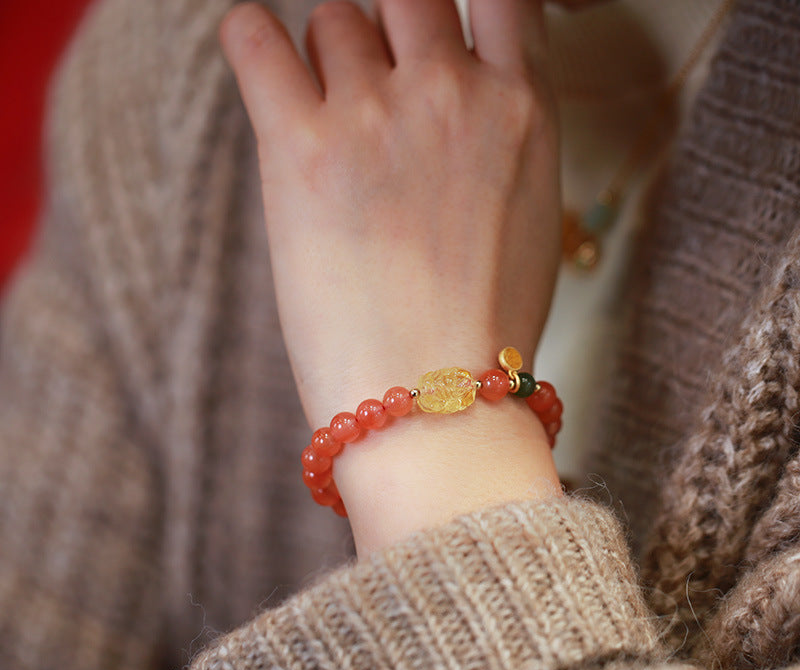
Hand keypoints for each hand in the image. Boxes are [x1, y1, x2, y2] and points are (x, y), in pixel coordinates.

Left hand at [221, 0, 562, 553]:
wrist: (437, 406)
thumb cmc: (482, 334)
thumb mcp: (528, 222)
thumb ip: (501, 145)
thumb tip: (460, 111)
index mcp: (522, 110)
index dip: (455, 7)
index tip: (430, 35)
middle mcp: (453, 91)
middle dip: (387, 33)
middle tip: (372, 91)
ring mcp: (377, 112)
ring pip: (334, 18)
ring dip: (327, 57)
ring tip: (327, 126)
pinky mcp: (301, 145)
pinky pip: (254, 36)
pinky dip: (251, 38)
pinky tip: (261, 66)